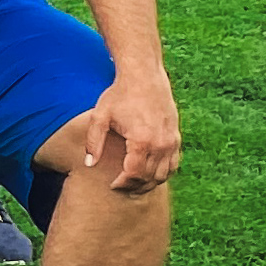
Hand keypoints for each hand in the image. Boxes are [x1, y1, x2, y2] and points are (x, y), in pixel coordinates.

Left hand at [74, 70, 181, 193]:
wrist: (144, 76)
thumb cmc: (120, 95)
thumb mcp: (100, 117)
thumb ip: (94, 142)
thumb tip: (89, 164)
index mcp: (142, 141)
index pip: (135, 174)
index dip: (123, 184)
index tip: (113, 185)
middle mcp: (161, 144)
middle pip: (151, 177)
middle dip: (135, 186)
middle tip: (122, 188)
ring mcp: (172, 142)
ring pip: (165, 174)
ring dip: (150, 182)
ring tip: (134, 184)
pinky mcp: (177, 137)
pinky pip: (174, 164)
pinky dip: (163, 173)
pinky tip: (150, 173)